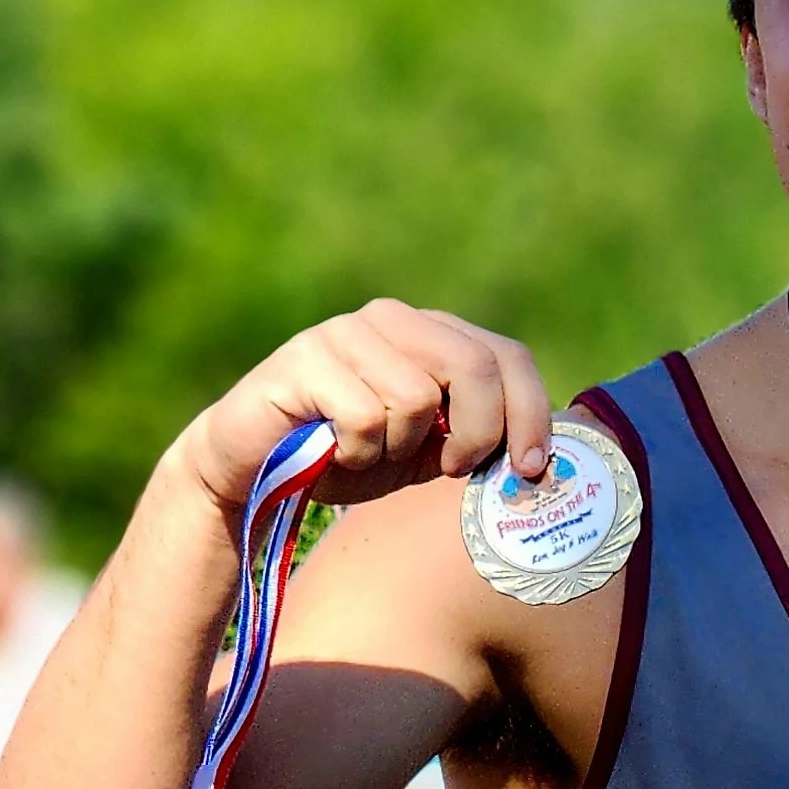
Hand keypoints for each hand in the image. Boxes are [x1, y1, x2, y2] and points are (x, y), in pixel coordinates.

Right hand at [176, 300, 551, 526]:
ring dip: (398, 448)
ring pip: (416, 396)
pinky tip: (332, 453)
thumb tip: (536, 461)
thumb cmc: (345, 458)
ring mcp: (347, 332)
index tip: (530, 468)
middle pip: (474, 365)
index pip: (507, 356)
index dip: (530, 413)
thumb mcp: (423, 453)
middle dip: (478, 432)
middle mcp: (393, 319)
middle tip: (451, 468)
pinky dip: (357, 453)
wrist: (252, 466)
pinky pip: (365, 416)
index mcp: (431, 334)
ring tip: (366, 454)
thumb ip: (472, 440)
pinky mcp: (306, 357)